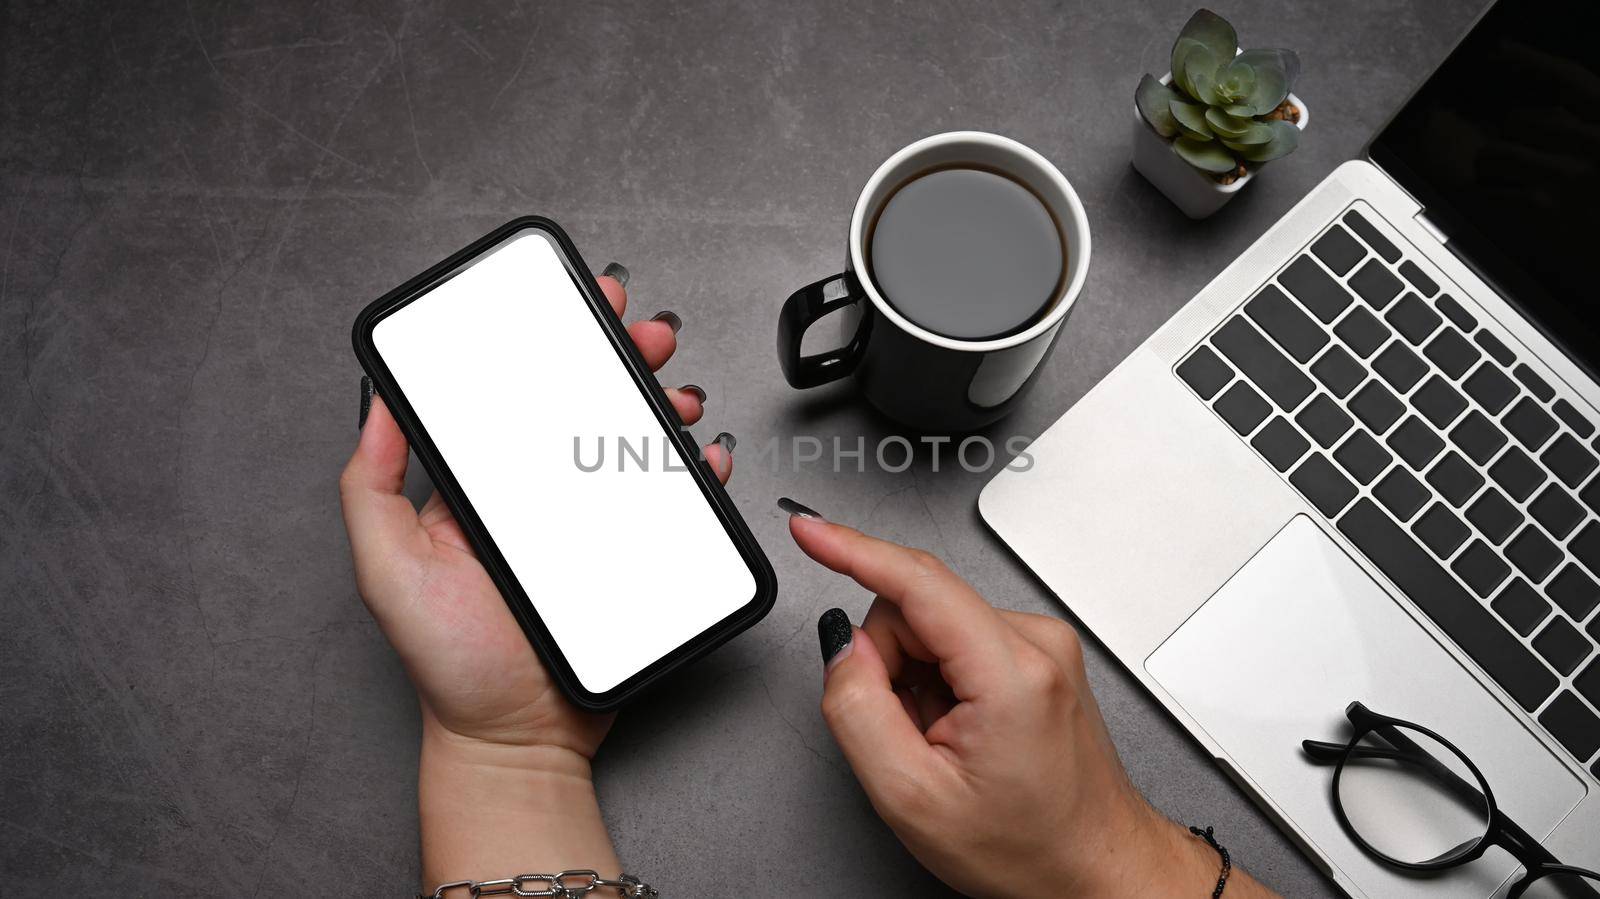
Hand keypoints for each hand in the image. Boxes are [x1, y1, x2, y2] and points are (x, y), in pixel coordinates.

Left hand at [340, 266, 729, 881]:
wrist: (518, 739)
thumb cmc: (450, 665)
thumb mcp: (387, 568)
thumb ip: (372, 485)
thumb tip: (376, 402)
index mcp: (482, 487)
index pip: (517, 394)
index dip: (551, 341)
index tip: (580, 304)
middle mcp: (537, 497)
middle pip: (586, 405)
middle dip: (622, 357)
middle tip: (645, 334)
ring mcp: (588, 524)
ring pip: (633, 444)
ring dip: (663, 404)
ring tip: (676, 393)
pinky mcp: (631, 556)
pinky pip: (671, 503)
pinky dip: (696, 471)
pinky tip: (701, 455)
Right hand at [785, 505, 1276, 897]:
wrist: (1095, 868)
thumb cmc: (1027, 847)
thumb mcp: (911, 797)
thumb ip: (858, 710)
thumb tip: (842, 646)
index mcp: (1011, 672)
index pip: (917, 582)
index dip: (851, 549)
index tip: (809, 529)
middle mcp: (1036, 642)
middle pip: (916, 608)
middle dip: (890, 665)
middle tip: (908, 734)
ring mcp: (1044, 645)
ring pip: (933, 625)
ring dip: (918, 680)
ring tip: (942, 740)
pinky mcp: (1040, 653)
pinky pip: (958, 641)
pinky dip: (943, 682)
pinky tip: (961, 730)